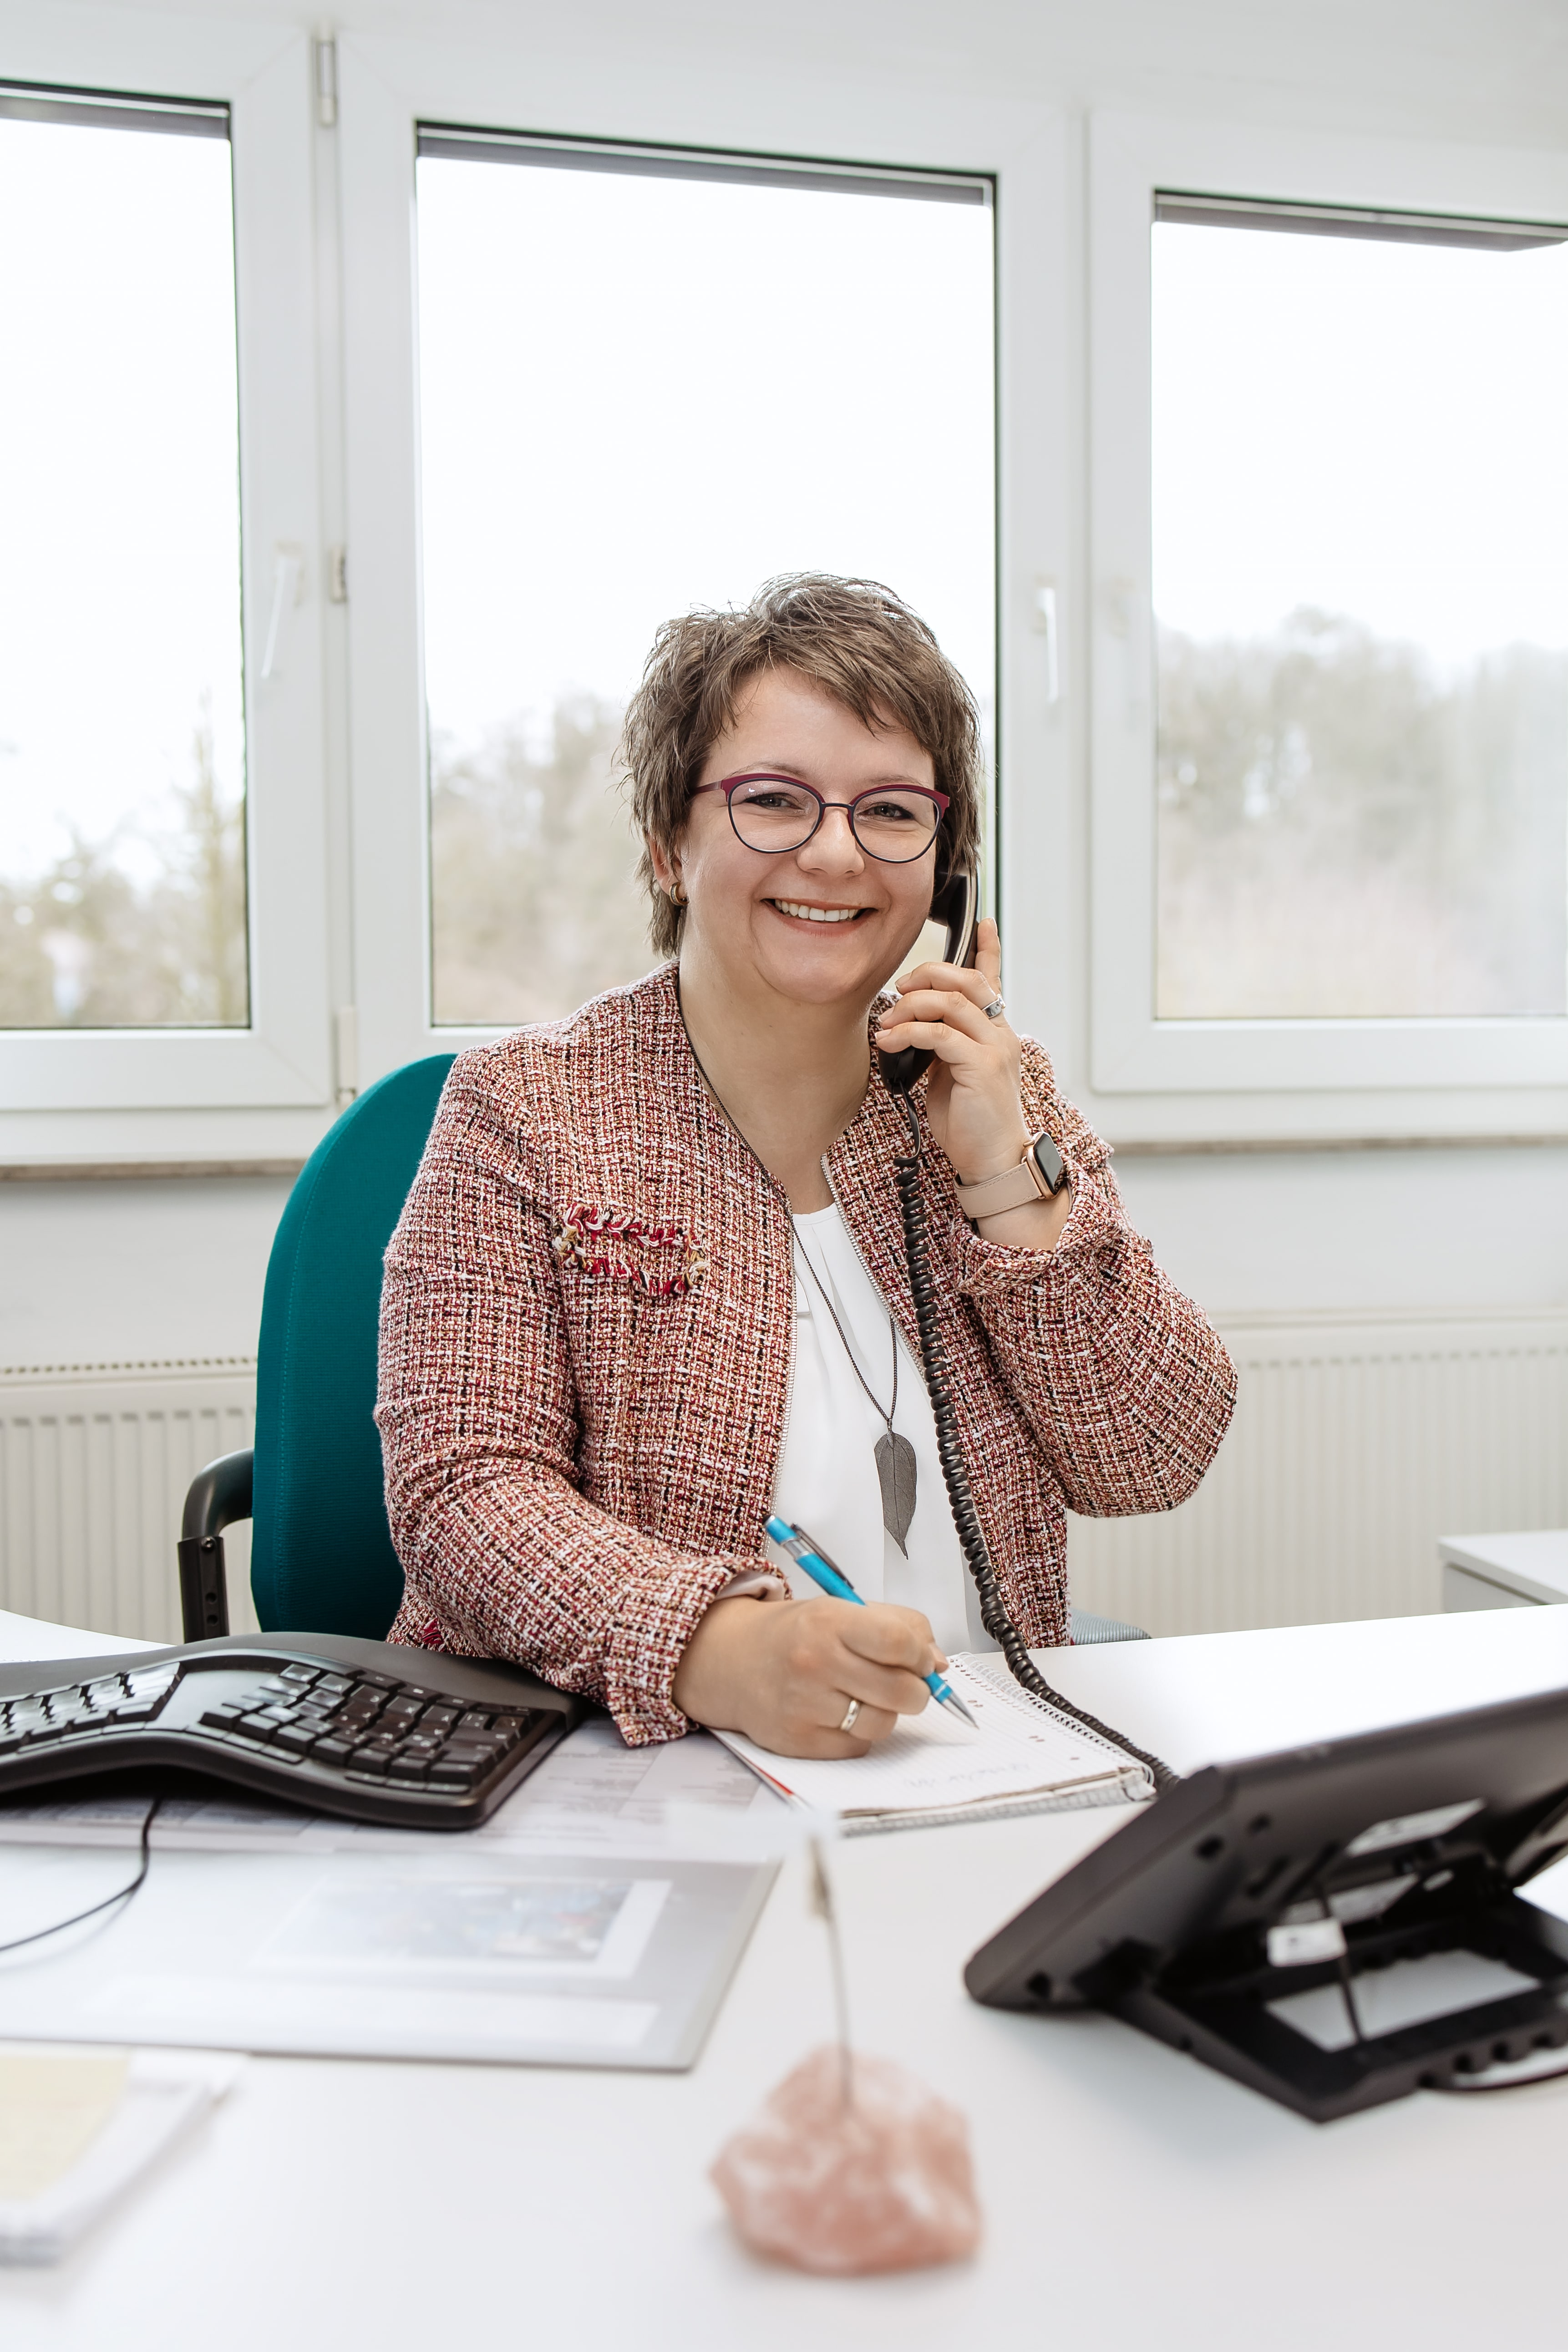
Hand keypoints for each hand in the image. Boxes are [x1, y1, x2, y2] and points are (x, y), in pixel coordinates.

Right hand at [671, 1592, 940, 1756]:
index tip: (921, 1660)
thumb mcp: (841, 1610)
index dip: (921, 1656)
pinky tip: (840, 1714)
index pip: (899, 1643)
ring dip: (886, 1714)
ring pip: (882, 1724)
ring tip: (867, 1697)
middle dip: (915, 1691)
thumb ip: (898, 1626)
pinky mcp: (798, 1740)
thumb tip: (938, 1664)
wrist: (730, 1660)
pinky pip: (856, 1748)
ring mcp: (805, 1704)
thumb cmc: (794, 1635)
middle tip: (906, 1685)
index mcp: (830, 1621)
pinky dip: (858, 1735)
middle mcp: (816, 1662)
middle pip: (901, 1691)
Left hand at [874, 916, 1028, 1180]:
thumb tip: (914, 1027)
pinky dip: (908, 1032)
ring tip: (887, 1022)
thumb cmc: (971, 1122)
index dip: (989, 948)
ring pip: (952, 1002)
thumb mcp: (952, 1074)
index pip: (993, 981)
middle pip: (968, 981)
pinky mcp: (982, 1066)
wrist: (993, 1160)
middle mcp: (1001, 1033)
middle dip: (929, 975)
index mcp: (996, 1032)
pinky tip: (889, 1041)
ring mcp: (995, 1048)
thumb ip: (943, 1045)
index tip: (983, 921)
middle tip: (900, 989)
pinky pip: (940, 1034)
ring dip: (911, 1006)